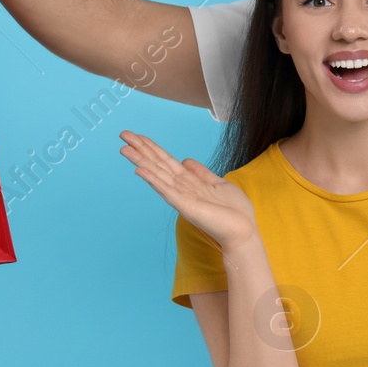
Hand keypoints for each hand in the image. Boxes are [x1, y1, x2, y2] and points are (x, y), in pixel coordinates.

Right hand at [119, 131, 258, 250]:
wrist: (243, 231)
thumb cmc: (234, 211)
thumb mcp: (219, 184)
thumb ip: (202, 173)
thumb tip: (186, 160)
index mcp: (190, 182)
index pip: (166, 161)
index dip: (153, 148)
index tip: (138, 136)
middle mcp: (182, 188)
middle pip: (158, 164)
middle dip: (141, 149)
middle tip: (123, 135)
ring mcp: (182, 197)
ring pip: (157, 175)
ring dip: (141, 161)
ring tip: (124, 149)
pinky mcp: (186, 206)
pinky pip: (166, 190)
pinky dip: (153, 179)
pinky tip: (140, 170)